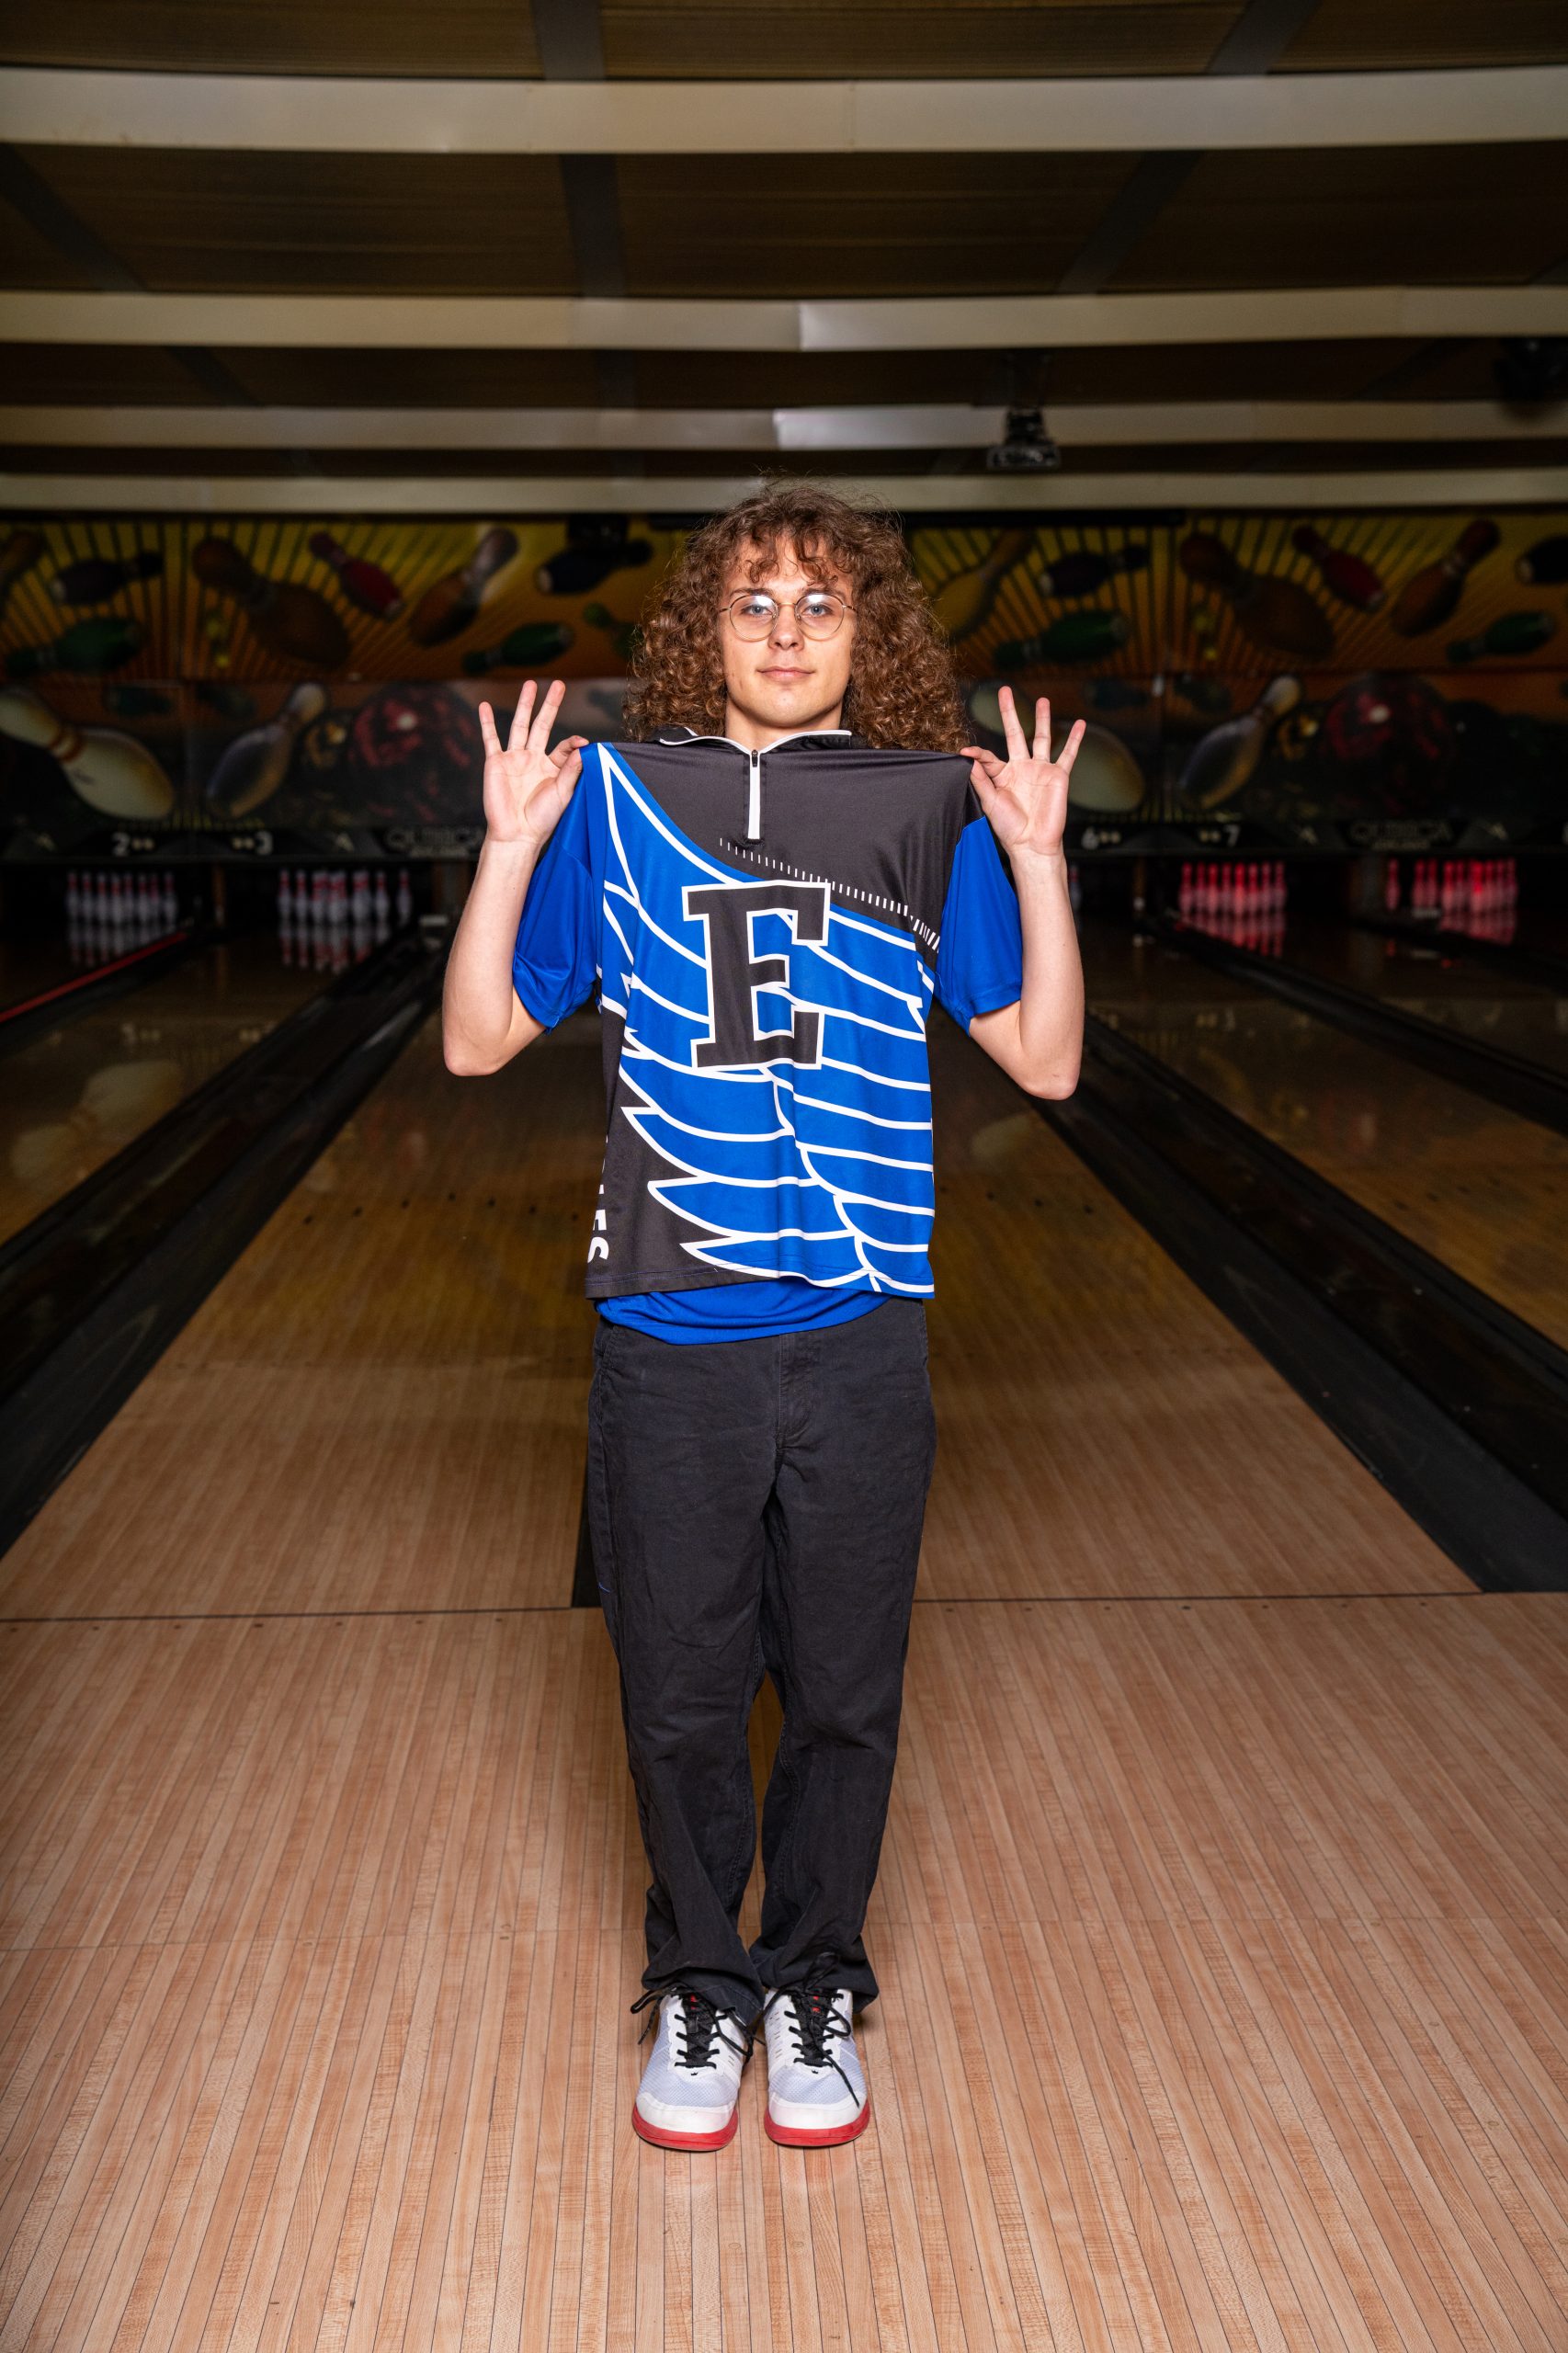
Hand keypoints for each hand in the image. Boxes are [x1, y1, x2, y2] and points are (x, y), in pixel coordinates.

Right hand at [477, 678, 586, 848]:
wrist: (516, 834)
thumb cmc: (542, 819)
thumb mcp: (563, 792)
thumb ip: (571, 769)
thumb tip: (583, 746)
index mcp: (552, 767)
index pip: (565, 746)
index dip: (574, 743)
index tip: (581, 744)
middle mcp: (533, 759)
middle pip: (542, 725)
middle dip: (550, 705)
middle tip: (558, 684)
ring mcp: (514, 759)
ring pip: (519, 725)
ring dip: (524, 705)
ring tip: (530, 684)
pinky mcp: (496, 762)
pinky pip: (490, 738)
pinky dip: (486, 722)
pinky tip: (483, 705)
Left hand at [960, 686, 1083, 864]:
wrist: (1033, 843)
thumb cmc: (1009, 828)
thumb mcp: (989, 802)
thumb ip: (979, 778)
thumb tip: (966, 758)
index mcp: (1002, 775)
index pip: (988, 756)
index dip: (976, 753)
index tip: (964, 751)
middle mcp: (1021, 768)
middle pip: (1015, 733)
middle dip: (1010, 712)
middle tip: (1004, 690)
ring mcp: (1040, 770)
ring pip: (1042, 738)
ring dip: (1042, 718)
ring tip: (1042, 700)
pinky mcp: (1058, 776)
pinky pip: (1069, 754)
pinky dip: (1076, 739)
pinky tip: (1081, 723)